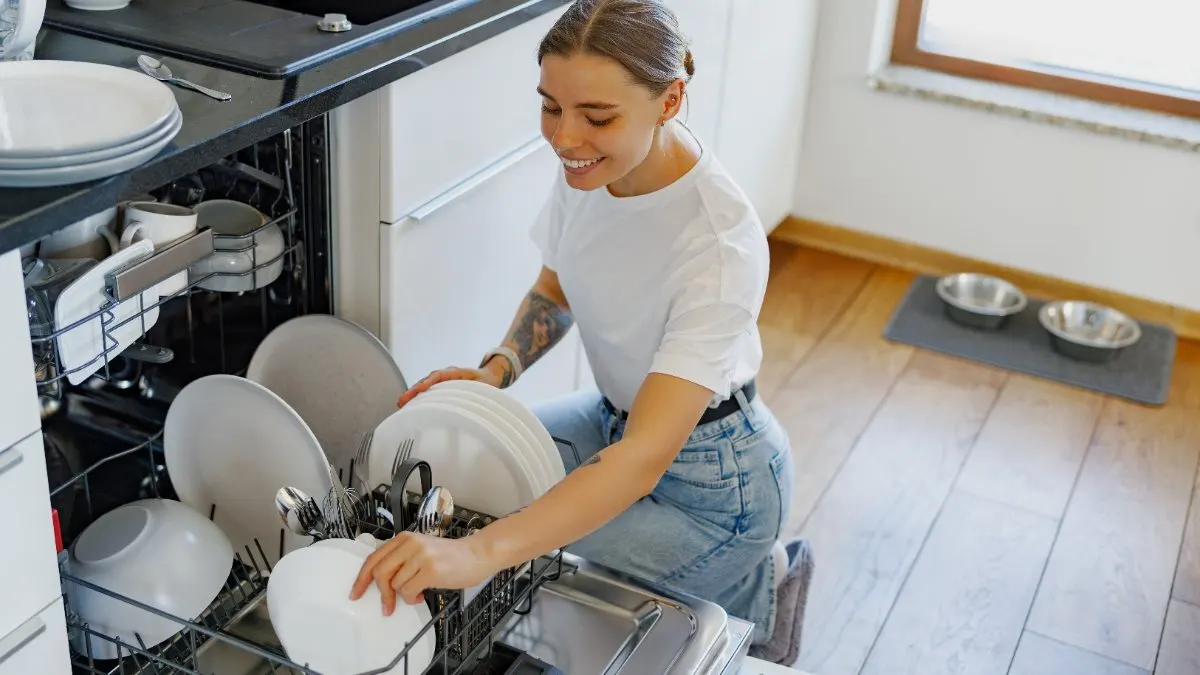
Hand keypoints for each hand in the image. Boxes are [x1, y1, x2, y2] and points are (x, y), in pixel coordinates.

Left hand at [349, 532, 494, 614]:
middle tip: (386, 606)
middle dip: (381, 593)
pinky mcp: (430, 570)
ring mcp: (420, 556)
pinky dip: (412, 598)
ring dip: (403, 596)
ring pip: (395, 584)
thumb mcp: (421, 550)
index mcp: (404, 538)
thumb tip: (381, 580)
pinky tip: (422, 595)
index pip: (373, 558)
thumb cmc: (451, 556)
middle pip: (379, 572)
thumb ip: (401, 559)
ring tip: (416, 594)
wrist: (477, 554)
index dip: (361, 578)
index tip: (356, 592)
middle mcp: (410, 544)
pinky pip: (408, 591)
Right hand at [397, 360, 507, 407]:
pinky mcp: (441, 388)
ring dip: (414, 394)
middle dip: (414, 390)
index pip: (439, 375)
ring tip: (402, 403)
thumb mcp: (485, 386)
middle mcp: (446, 375)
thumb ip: (478, 392)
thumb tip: (472, 405)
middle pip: (427, 380)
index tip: (420, 390)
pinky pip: (428, 390)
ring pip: (425, 385)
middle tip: (403, 400)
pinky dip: (419, 397)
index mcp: (456, 373)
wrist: (490, 376)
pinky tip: (410, 406)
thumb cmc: (486, 382)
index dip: (428, 382)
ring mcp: (442, 381)